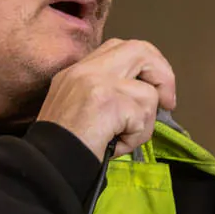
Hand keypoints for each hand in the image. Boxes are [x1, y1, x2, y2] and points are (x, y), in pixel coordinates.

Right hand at [38, 38, 176, 159]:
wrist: (46, 166)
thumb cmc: (63, 146)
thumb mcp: (76, 107)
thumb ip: (105, 92)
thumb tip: (144, 94)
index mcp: (76, 71)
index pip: (119, 47)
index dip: (145, 64)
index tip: (154, 87)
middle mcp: (86, 70)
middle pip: (140, 50)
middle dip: (163, 75)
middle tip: (168, 101)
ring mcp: (97, 82)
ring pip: (147, 94)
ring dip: (143, 123)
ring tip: (121, 138)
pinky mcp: (108, 101)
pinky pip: (143, 117)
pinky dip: (135, 137)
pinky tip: (115, 145)